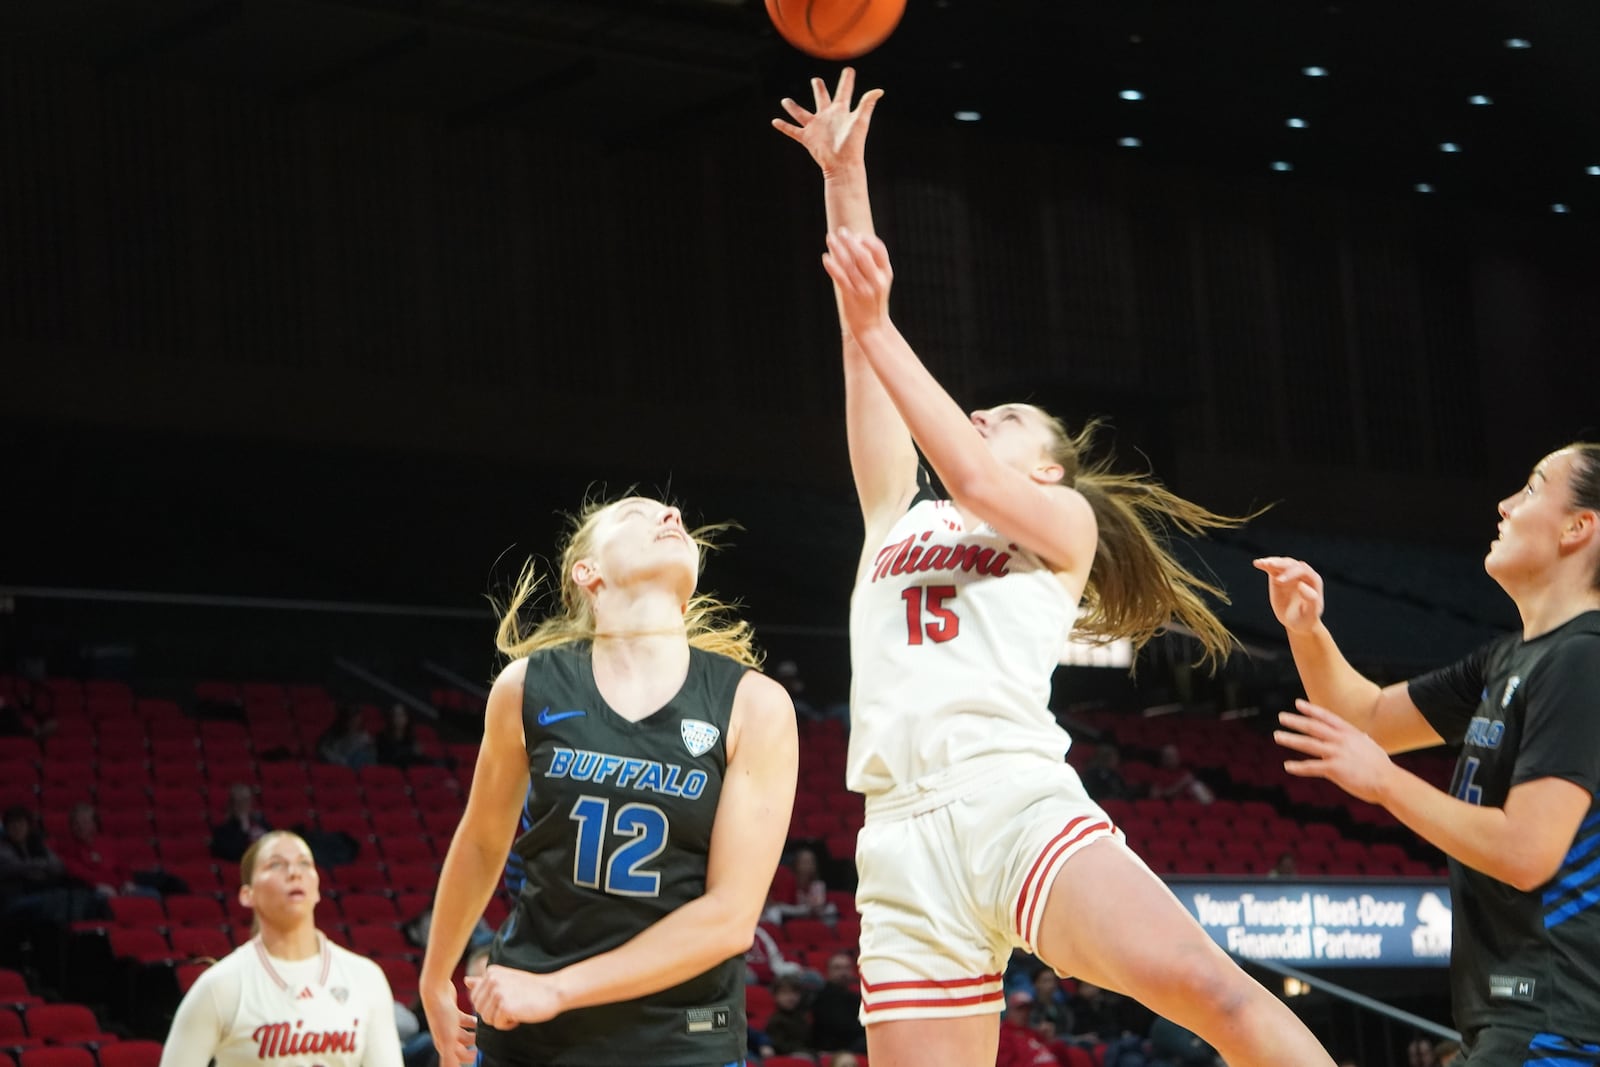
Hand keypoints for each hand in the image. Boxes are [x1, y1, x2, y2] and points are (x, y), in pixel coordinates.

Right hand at [421, 974, 477, 1066]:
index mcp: (443, 1044)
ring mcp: (449, 1024)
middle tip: (487, 1041)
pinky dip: (473, 1021)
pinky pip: (466, 1020)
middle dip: (474, 1044)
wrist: (436, 990)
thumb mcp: (448, 1038)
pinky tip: (481, 1018)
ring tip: (486, 1030)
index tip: (482, 1053)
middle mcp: (445, 1035)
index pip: (459, 1056)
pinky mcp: (454, 1012)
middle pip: (463, 1045)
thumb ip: (450, 1057)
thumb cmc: (441, 1014)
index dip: (470, 1057)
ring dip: (474, 1033)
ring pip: (466, 1033)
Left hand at [468, 964, 562, 1029]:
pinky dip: (509, 1024)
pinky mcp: (504, 1006)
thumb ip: (484, 982)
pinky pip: (497, 1025)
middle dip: (495, 1013)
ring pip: (487, 1019)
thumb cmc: (531, 988)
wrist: (553, 991)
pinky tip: (520, 1013)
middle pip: (480, 1010)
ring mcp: (498, 992)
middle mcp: (492, 980)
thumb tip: (466, 981)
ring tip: (517, 1007)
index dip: (491, 1004)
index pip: (476, 999)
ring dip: (502, 1019)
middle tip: (514, 1003)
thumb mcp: (506, 980)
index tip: (508, 997)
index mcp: (491, 972)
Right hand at [771, 67, 882, 175]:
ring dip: (792, 107)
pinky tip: (774, 121)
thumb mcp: (860, 121)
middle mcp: (827, 116)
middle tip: (816, 80)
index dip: (847, 80)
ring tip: (785, 101)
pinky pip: (792, 130)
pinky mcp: (807, 138)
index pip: (844, 91)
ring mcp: (816, 127)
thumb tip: (879, 90)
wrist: (843, 165)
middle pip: (822, 98)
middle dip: (818, 88)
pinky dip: (783, 126)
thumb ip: (867, 104)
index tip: (849, 70)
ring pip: (801, 113)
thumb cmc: (853, 144)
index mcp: (841, 111)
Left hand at [822, 227, 892, 335]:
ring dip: (838, 249)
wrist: (872, 328)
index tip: (857, 235)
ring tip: (830, 238)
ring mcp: (864, 289)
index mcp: (885, 274)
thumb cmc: (873, 302)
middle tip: (841, 231)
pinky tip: (825, 258)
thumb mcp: (879, 282)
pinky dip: (832, 267)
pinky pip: (840, 278)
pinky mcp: (851, 297)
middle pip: (862, 255)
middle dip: (850, 241)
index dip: (867, 239)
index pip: (879, 250)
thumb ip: (872, 265)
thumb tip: (857, 243)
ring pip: (849, 264)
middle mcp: (876, 280)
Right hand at [1252, 556, 1325, 634]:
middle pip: (1291, 564)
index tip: (1279, 581)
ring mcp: (1290, 574)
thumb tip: (1302, 585)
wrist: (1297, 622)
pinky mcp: (1279, 576)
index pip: (1302, 571)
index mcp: (1313, 581)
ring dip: (1272, 562)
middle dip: (1280, 566)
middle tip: (1269, 568)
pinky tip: (1257, 563)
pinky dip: (1265, 564)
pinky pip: (1272, 567)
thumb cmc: (1305, 619)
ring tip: (1262, 563)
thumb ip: (1310, 600)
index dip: (1291, 573)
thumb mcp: (1310, 614)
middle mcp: (1303, 574)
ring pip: (1282, 563)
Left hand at [1275, 699, 1393, 804]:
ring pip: (1308, 743)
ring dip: (1290, 739)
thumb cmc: (1381, 766)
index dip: (1311, 710)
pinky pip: (1311, 766)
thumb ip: (1361, 739)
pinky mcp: (1334, 769)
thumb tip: (1361, 735)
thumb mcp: (1370, 746)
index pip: (1327, 717)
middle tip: (1281, 717)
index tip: (1298, 703)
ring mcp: (1337, 753)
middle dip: (1296, 721)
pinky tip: (1287, 766)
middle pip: (1313, 727)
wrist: (1389, 781)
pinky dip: (1298, 767)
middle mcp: (1341, 740)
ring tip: (1277, 736)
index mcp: (1350, 733)